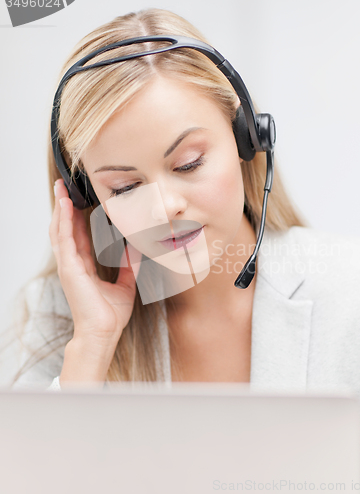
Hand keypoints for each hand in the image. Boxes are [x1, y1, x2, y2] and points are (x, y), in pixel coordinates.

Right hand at [49, 179, 141, 345]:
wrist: (104, 333)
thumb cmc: (111, 315)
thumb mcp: (126, 285)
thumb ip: (130, 267)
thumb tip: (137, 250)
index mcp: (83, 267)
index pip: (78, 236)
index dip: (76, 218)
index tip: (79, 200)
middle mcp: (73, 264)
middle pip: (65, 229)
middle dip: (64, 207)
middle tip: (64, 187)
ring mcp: (68, 265)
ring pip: (60, 230)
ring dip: (60, 208)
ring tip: (61, 189)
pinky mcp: (69, 268)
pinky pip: (64, 238)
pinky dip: (63, 220)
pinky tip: (65, 204)